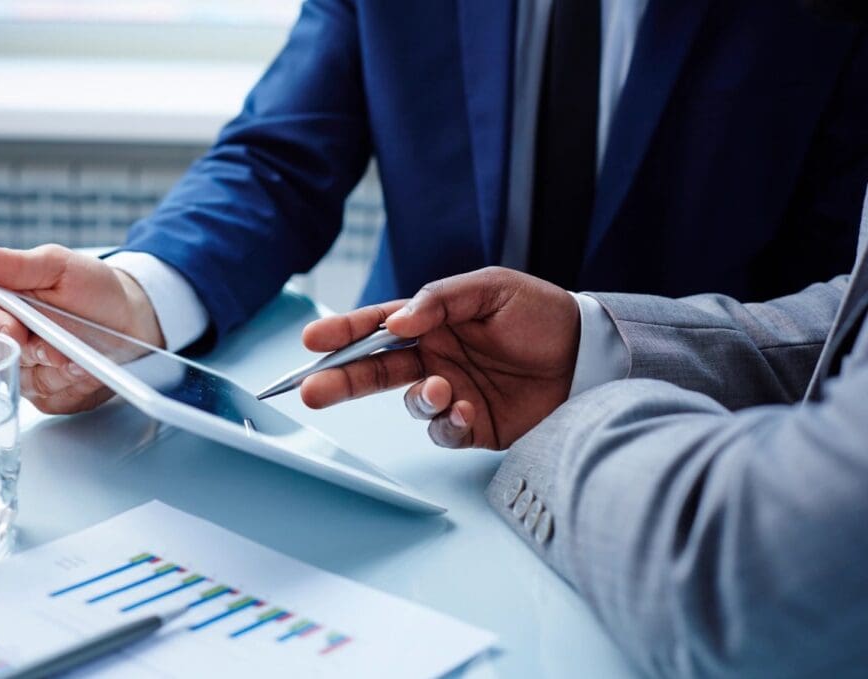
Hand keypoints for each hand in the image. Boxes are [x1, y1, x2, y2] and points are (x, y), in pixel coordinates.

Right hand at [0, 243, 164, 413]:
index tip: (15, 331)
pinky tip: (89, 373)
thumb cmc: (93, 288)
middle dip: (38, 353)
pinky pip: (52, 400)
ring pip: (30, 383)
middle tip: (61, 351)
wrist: (132, 318)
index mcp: (7, 308)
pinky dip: (73, 388)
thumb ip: (12, 265)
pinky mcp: (52, 396)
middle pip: (4, 358)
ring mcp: (31, 372)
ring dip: (60, 372)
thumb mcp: (56, 266)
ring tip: (85, 359)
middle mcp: (13, 343)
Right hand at [300, 267, 580, 449]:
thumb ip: (440, 301)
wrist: (590, 354)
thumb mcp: (491, 288)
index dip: (343, 333)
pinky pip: (444, 430)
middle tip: (311, 389)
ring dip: (417, 398)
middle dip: (340, 380)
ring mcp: (451, 392)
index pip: (378, 327)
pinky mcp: (473, 424)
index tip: (313, 341)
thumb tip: (396, 324)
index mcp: (433, 323)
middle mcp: (434, 358)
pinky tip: (465, 408)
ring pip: (409, 403)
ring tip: (440, 388)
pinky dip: (448, 422)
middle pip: (375, 371)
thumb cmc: (541, 313)